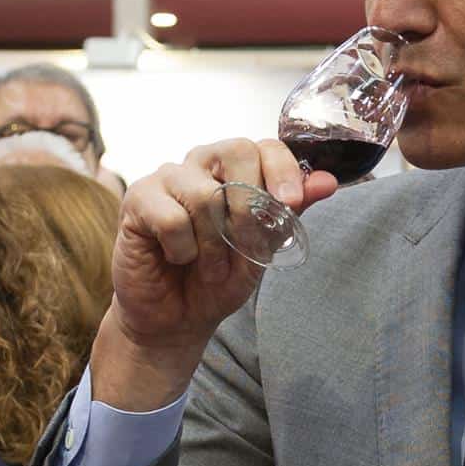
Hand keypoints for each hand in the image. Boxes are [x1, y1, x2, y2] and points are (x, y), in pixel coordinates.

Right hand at [92, 139, 337, 410]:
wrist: (177, 319)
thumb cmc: (218, 280)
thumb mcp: (264, 249)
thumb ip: (289, 213)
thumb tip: (328, 181)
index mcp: (234, 170)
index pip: (264, 146)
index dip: (283, 170)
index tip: (291, 203)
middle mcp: (201, 164)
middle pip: (236, 150)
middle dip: (249, 207)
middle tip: (244, 246)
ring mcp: (167, 178)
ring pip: (204, 193)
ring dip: (213, 244)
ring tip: (207, 265)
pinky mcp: (136, 200)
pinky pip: (172, 218)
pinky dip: (182, 249)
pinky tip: (176, 258)